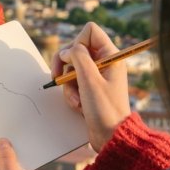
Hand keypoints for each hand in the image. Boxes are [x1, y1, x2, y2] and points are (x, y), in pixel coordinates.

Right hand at [53, 22, 131, 151]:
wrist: (111, 137)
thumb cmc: (105, 109)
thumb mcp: (89, 79)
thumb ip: (77, 57)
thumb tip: (66, 50)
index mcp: (111, 56)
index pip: (89, 32)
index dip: (76, 43)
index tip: (72, 59)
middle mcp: (104, 63)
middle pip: (76, 50)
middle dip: (66, 66)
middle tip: (57, 77)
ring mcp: (97, 77)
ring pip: (72, 69)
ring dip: (69, 85)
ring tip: (77, 100)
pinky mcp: (90, 90)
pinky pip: (73, 84)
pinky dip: (72, 94)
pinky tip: (79, 106)